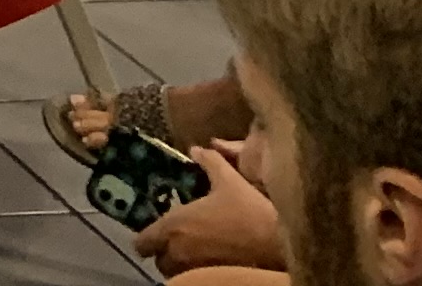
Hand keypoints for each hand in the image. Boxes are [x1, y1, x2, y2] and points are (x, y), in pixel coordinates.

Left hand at [136, 149, 281, 274]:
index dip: (148, 238)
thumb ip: (209, 162)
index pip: (142, 243)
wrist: (279, 244)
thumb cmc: (249, 212)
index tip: (159, 232)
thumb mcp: (229, 180)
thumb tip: (196, 149)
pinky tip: (214, 261)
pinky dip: (197, 273)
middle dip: (166, 252)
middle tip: (182, 241)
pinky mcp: (211, 281)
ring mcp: (194, 270)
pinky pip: (193, 280)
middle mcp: (178, 252)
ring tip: (198, 251)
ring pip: (175, 273)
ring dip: (181, 264)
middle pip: (159, 260)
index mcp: (174, 227)